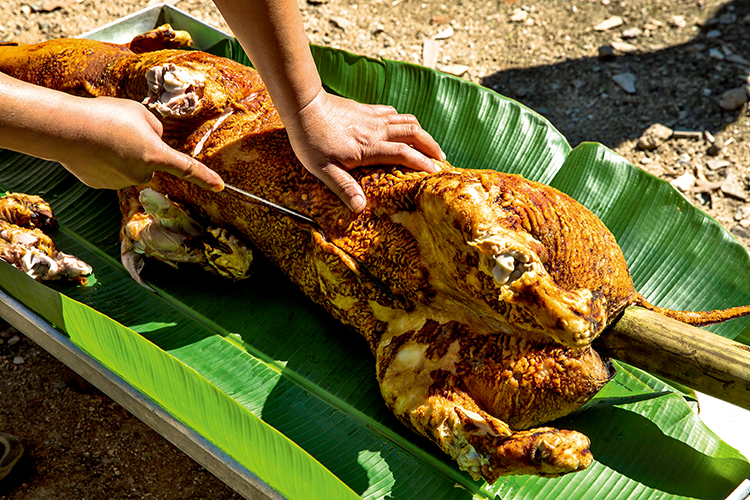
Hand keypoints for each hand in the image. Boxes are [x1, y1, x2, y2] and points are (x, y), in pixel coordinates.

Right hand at [56, 96, 223, 190]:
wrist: (66, 129)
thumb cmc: (106, 115)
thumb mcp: (140, 113)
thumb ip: (155, 128)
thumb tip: (154, 140)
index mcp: (157, 156)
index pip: (188, 169)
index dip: (205, 177)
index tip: (220, 186)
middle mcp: (142, 174)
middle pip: (151, 162)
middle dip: (143, 150)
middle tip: (122, 130)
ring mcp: (121, 182)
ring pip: (129, 167)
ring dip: (121, 153)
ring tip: (103, 135)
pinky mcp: (101, 184)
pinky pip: (110, 171)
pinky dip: (104, 160)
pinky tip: (91, 147)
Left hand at [283, 89, 444, 211]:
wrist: (304, 106)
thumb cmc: (311, 140)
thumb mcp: (324, 170)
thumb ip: (344, 188)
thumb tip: (360, 208)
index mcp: (369, 147)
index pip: (404, 154)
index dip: (422, 163)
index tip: (436, 172)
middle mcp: (376, 130)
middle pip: (414, 133)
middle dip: (431, 145)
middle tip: (441, 158)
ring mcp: (373, 117)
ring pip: (407, 120)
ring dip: (422, 132)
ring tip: (429, 145)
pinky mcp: (366, 109)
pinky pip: (392, 113)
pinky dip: (404, 120)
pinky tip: (403, 127)